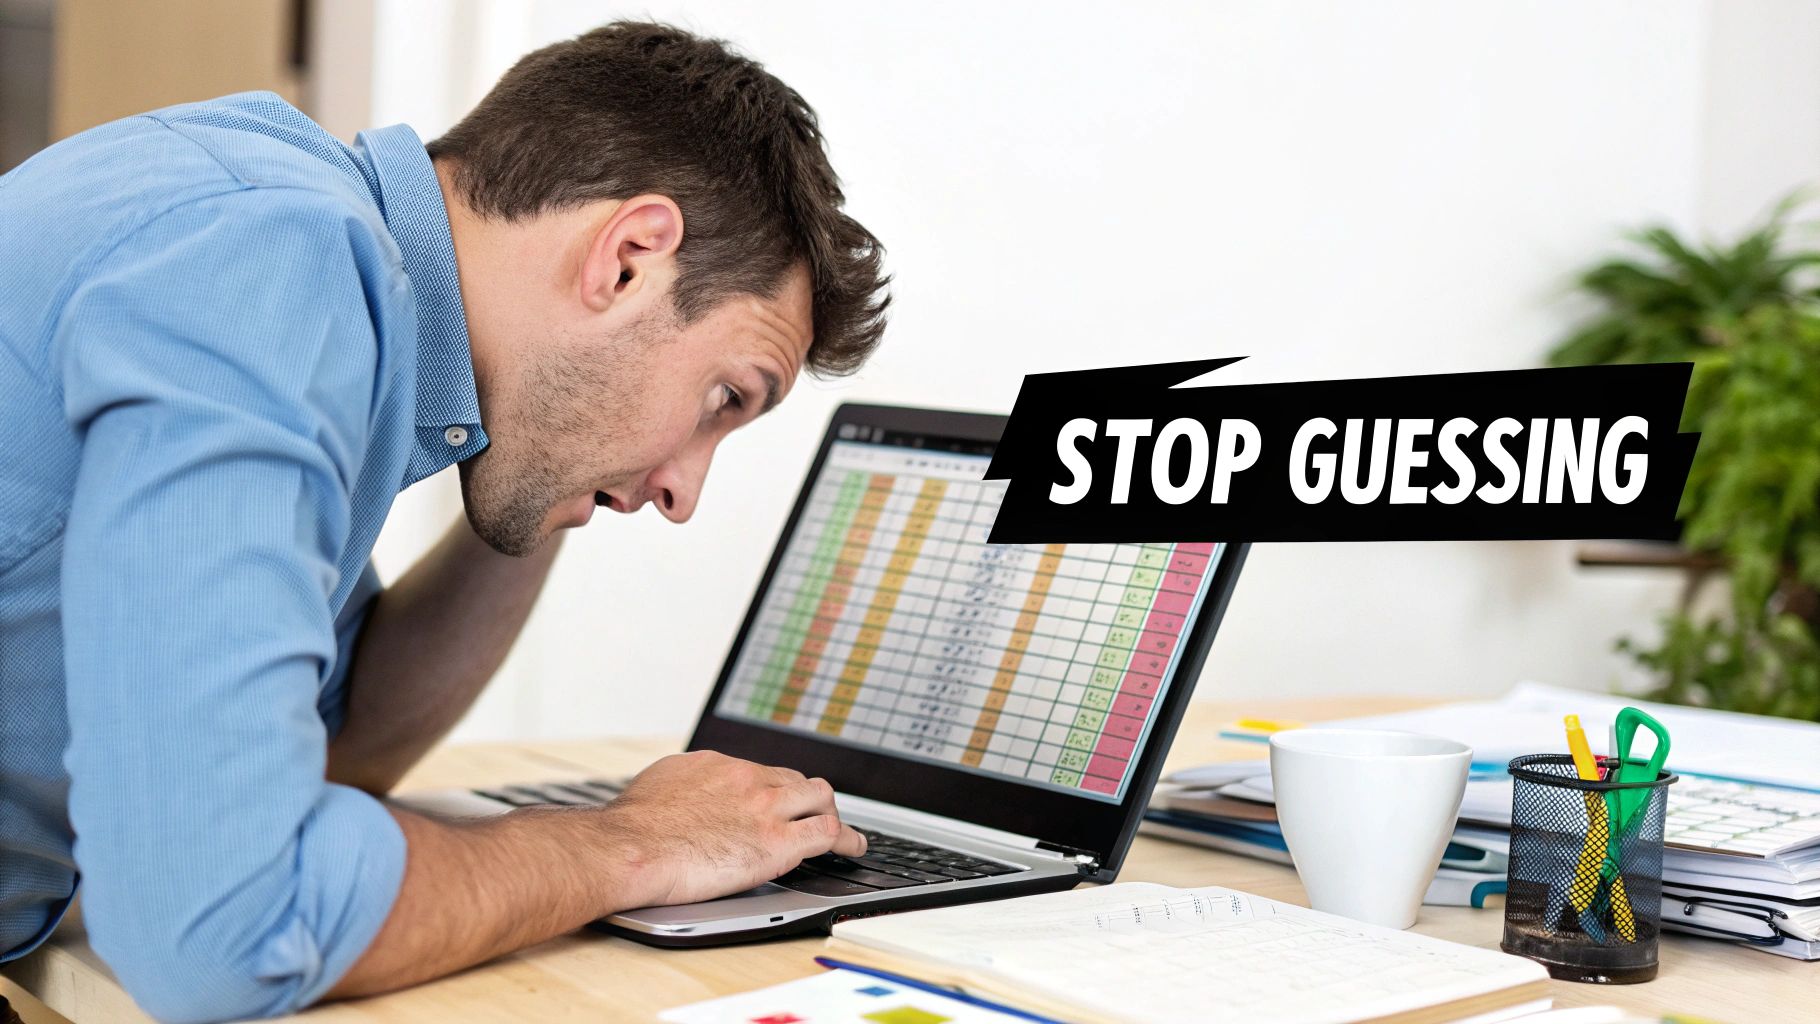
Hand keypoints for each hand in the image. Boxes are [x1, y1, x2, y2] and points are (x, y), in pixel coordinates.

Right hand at [603, 750, 866, 905]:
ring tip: (840, 829)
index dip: (775, 789)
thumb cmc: (632, 828)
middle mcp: (747, 779)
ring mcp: (766, 808)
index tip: (778, 800)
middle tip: (812, 814)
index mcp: (718, 766)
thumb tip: (681, 793)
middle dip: (807, 798)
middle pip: (795, 780)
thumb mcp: (658, 785)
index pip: (762, 772)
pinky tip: (853, 847)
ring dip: (830, 813)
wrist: (630, 847)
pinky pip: (828, 833)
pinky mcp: (778, 842)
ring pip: (820, 798)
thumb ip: (682, 786)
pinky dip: (847, 839)